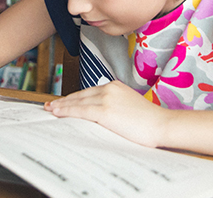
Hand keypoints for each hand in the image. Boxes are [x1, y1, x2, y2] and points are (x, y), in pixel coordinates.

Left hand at [43, 81, 168, 146]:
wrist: (162, 125)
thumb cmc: (150, 122)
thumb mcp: (129, 108)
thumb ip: (114, 108)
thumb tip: (101, 117)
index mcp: (115, 86)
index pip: (89, 92)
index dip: (74, 97)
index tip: (64, 101)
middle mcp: (109, 89)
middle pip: (80, 95)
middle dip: (65, 101)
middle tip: (51, 105)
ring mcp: (106, 98)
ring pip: (77, 102)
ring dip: (62, 106)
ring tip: (50, 109)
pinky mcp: (105, 111)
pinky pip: (80, 111)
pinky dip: (67, 111)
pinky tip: (58, 113)